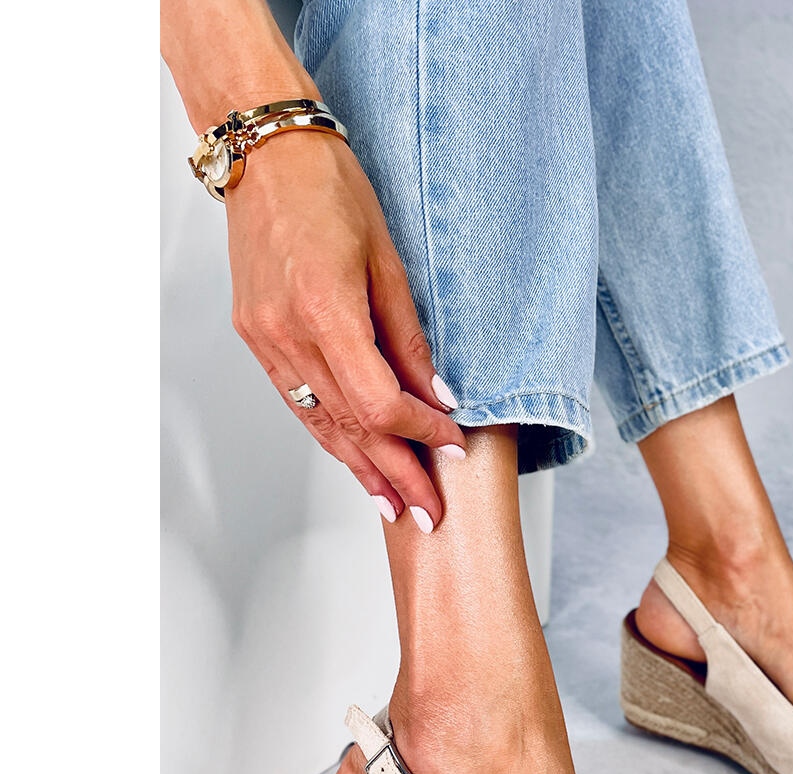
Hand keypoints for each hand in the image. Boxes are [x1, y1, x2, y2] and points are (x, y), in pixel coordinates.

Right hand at [225, 131, 464, 530]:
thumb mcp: (389, 260)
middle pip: (351, 426)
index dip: (420, 433)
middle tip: (428, 513)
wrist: (265, 155)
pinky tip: (353, 461)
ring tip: (393, 505)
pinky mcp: (257, 338)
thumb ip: (410, 338)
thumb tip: (438, 396)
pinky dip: (331, 436)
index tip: (450, 447)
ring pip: (320, 424)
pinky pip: (299, 403)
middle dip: (395, 474)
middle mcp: (288, 334)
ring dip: (360, 469)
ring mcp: (266, 340)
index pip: (380, 402)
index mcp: (325, 310)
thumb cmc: (331, 190)